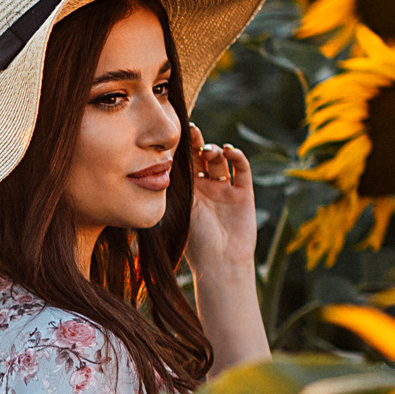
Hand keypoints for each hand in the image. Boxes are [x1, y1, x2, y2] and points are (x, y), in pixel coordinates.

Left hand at [183, 125, 256, 280]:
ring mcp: (225, 190)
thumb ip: (170, 189)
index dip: (180, 148)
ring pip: (221, 160)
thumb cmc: (193, 242)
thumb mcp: (177, 211)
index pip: (183, 163)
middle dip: (197, 143)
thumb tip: (151, 164)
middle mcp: (205, 188)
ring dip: (215, 150)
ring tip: (209, 151)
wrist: (220, 262)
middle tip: (192, 131)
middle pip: (202, 157)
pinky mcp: (243, 194)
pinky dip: (237, 157)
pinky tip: (229, 151)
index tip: (174, 134)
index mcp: (187, 192)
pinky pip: (241, 170)